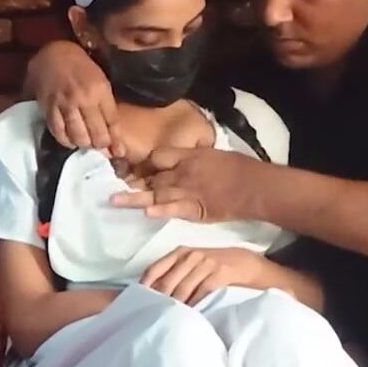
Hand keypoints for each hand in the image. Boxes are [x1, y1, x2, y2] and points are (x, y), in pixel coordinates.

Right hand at [28, 41, 125, 157]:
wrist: (53, 54)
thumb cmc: (82, 68)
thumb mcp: (101, 81)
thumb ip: (107, 107)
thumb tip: (113, 134)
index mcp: (100, 90)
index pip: (112, 122)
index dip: (116, 141)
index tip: (119, 152)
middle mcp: (83, 98)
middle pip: (96, 134)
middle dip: (101, 145)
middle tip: (101, 148)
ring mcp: (65, 104)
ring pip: (78, 136)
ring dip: (84, 144)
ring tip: (87, 143)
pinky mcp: (49, 108)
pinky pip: (59, 132)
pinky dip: (66, 141)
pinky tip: (71, 140)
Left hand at [110, 147, 264, 221]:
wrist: (254, 186)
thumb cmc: (239, 168)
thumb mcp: (214, 154)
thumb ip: (196, 157)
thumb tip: (184, 159)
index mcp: (188, 156)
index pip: (159, 156)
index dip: (146, 163)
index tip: (137, 170)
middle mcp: (183, 172)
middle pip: (152, 175)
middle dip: (134, 182)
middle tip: (114, 188)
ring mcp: (187, 191)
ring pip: (156, 192)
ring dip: (134, 198)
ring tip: (113, 201)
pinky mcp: (195, 209)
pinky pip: (173, 209)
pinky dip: (159, 210)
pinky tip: (145, 212)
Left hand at [141, 247, 269, 304]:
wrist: (245, 263)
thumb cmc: (214, 266)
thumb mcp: (192, 264)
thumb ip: (174, 273)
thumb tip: (152, 293)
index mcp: (180, 252)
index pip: (154, 269)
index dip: (144, 286)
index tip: (138, 301)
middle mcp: (190, 255)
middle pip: (167, 281)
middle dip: (159, 299)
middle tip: (152, 315)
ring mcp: (205, 263)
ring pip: (183, 288)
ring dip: (176, 305)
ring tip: (169, 318)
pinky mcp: (219, 273)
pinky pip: (201, 291)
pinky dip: (194, 304)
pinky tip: (190, 314)